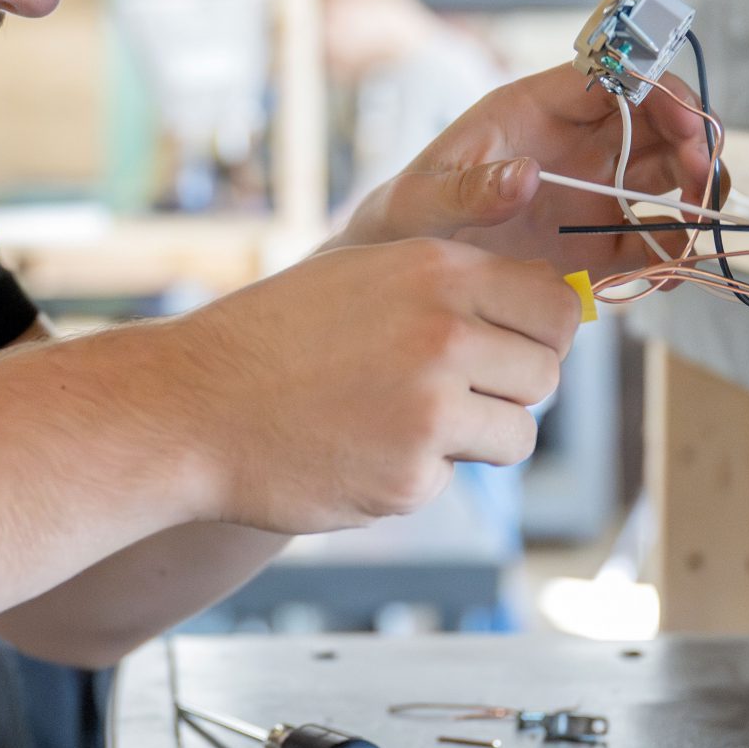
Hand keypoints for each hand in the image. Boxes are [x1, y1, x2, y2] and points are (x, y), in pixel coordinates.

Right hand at [156, 237, 578, 534]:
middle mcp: (443, 334)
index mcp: (437, 270)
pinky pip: (455, 476)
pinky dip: (418, 471)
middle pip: (547, 372)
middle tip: (453, 391)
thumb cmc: (275, 337)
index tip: (512, 345)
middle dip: (511, 388)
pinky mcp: (411, 476)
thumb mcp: (363, 272)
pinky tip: (361, 448)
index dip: (540, 330)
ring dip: (478, 436)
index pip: (555, 303)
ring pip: (519, 433)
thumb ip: (450, 283)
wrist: (193, 408)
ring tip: (406, 420)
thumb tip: (550, 306)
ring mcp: (430, 408)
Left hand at [331, 65, 717, 280]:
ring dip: (696, 191)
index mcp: (534, 109)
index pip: (613, 77)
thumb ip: (468, 188)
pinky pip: (650, 240)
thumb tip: (525, 174)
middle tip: (703, 178)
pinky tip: (673, 268)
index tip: (686, 122)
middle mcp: (573, 144)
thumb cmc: (400, 220)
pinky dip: (673, 250)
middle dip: (692, 141)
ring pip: (666, 175)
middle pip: (656, 123)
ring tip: (700, 222)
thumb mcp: (423, 202)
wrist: (394, 272)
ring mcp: (589, 192)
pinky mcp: (594, 245)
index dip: (659, 90)